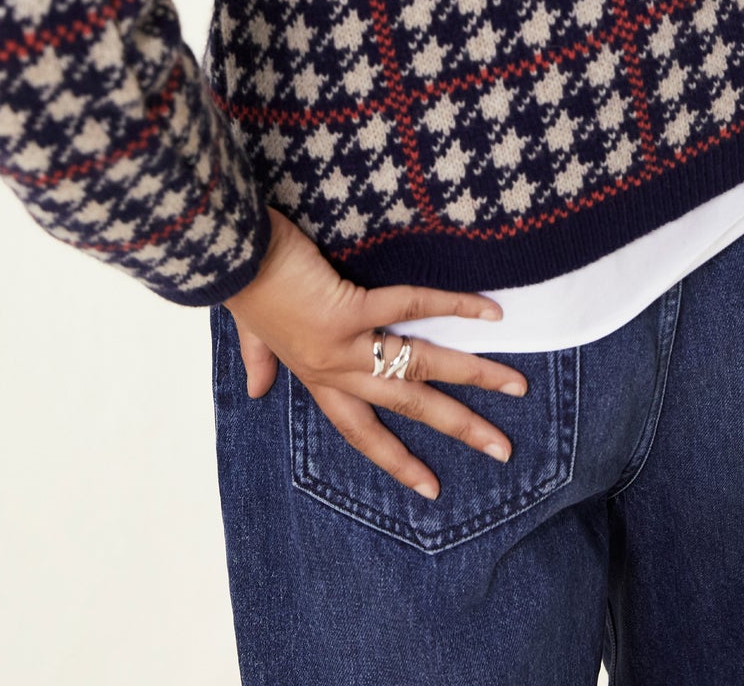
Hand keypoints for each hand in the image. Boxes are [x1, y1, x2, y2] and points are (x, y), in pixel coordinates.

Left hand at [223, 206, 530, 500]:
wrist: (228, 254)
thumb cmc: (242, 283)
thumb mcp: (250, 331)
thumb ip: (258, 359)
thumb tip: (256, 389)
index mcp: (315, 376)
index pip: (362, 430)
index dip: (397, 460)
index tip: (432, 488)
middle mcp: (332, 369)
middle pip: (406, 407)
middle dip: (457, 427)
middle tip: (501, 448)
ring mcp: (341, 343)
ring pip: (418, 367)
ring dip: (472, 374)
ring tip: (515, 384)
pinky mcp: (347, 309)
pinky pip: (409, 308)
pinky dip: (452, 306)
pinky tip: (488, 312)